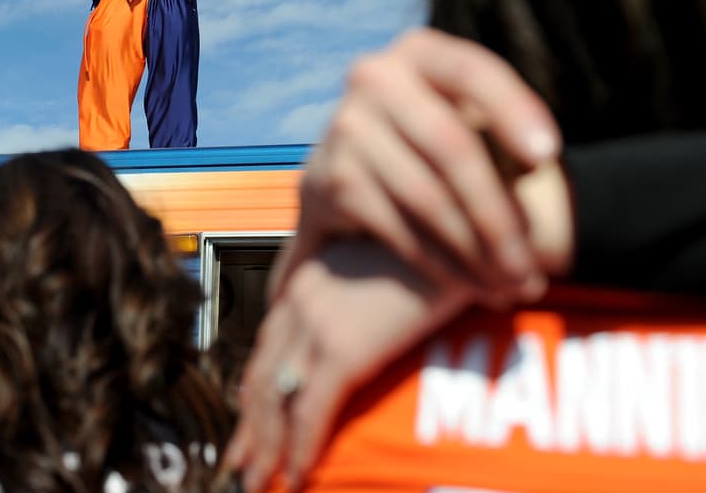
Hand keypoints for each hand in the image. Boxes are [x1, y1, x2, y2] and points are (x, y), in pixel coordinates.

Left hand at [225, 239, 472, 491]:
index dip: (254, 384)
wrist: (465, 236)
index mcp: (307, 277)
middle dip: (251, 425)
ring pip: (276, 397)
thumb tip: (356, 332)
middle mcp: (301, 297)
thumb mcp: (379, 267)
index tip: (247, 415)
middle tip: (240, 463)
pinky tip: (297, 476)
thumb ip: (356, 296)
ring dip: (266, 446)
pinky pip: (311, 410)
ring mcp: (317, 322)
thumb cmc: (435, 250)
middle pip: (261, 372)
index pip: (268, 341)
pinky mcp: (343, 349)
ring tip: (258, 481)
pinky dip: (300, 449)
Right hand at [276, 29, 562, 304]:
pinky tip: (469, 284)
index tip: (549, 158)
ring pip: (427, 198)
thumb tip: (536, 161)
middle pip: (454, 147)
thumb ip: (499, 131)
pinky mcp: (323, 179)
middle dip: (500, 215)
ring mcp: (344, 127)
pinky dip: (439, 264)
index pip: (472, 71)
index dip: (513, 109)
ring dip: (477, 252)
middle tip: (533, 267)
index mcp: (420, 52)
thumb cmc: (437, 146)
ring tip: (512, 286)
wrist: (353, 176)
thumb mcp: (468, 119)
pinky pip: (396, 228)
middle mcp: (374, 77)